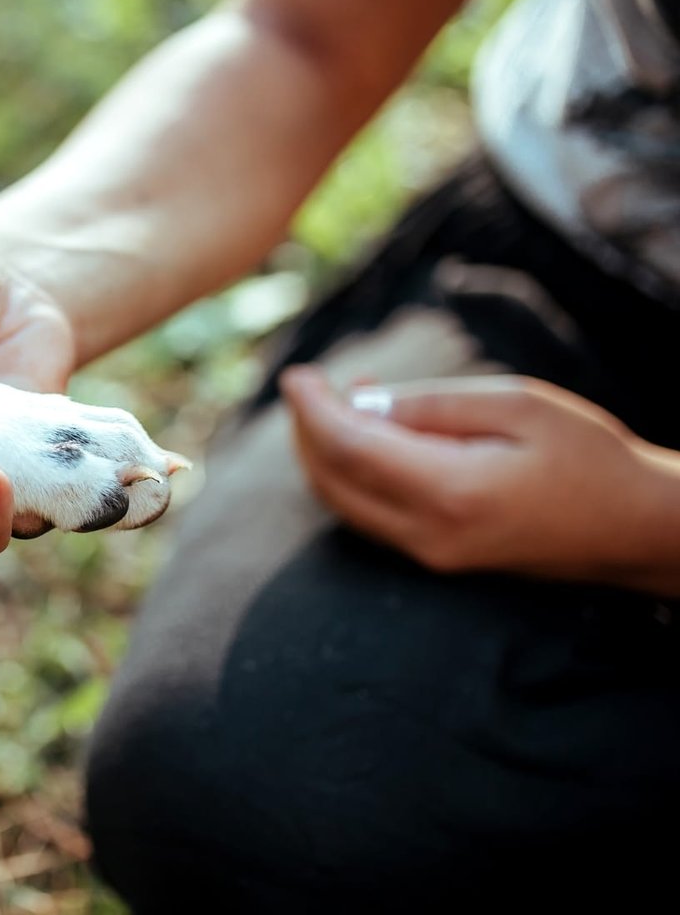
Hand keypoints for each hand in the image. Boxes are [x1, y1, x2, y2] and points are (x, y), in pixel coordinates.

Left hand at [281, 366, 679, 594]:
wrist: (637, 528)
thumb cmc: (589, 456)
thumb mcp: (517, 406)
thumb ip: (432, 407)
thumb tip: (362, 405)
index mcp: (449, 491)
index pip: (348, 448)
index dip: (312, 408)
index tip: (296, 375)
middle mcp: (430, 534)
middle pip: (332, 481)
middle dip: (307, 429)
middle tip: (309, 384)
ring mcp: (432, 554)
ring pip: (345, 503)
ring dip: (327, 452)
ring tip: (341, 399)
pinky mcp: (440, 559)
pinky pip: (372, 516)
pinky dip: (354, 474)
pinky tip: (370, 434)